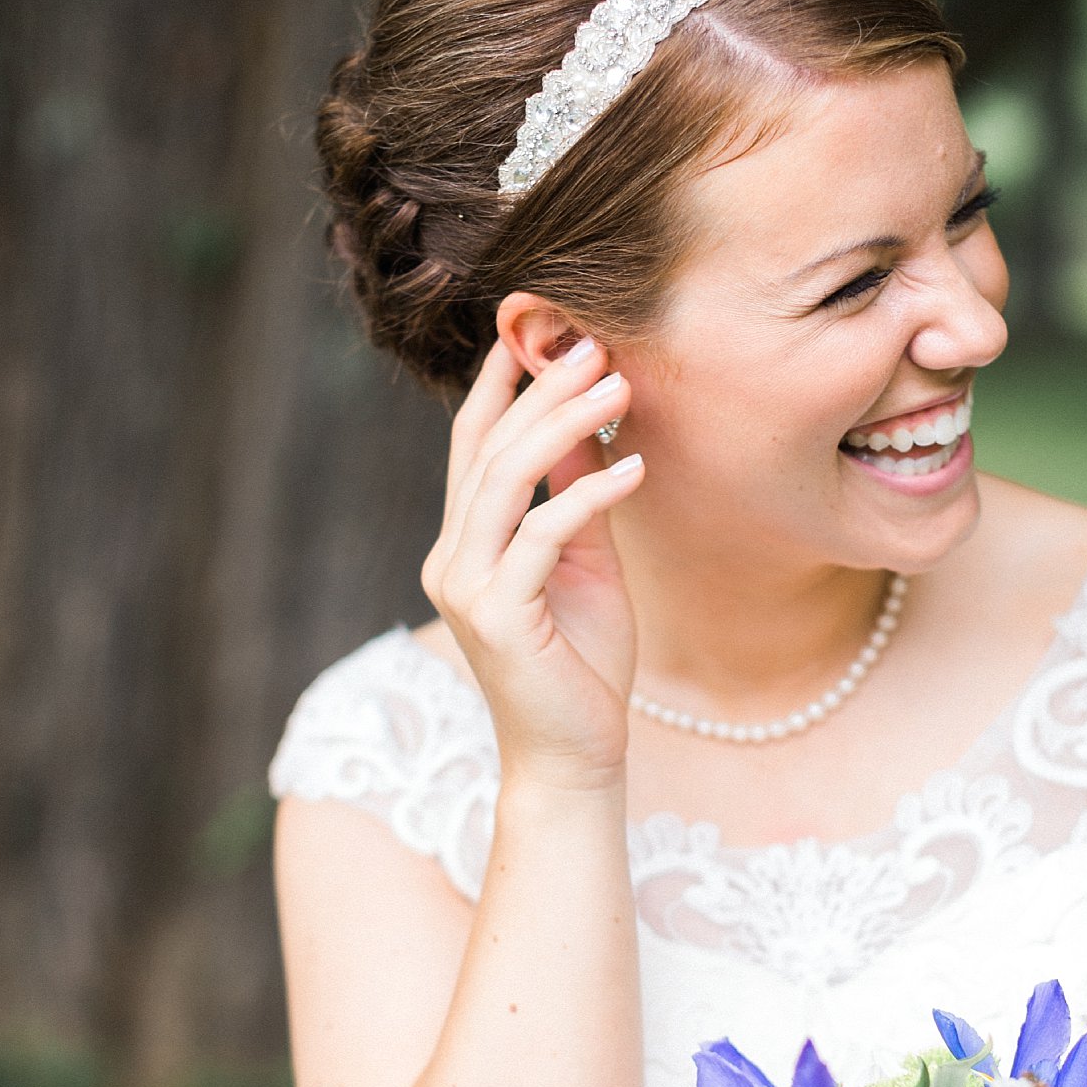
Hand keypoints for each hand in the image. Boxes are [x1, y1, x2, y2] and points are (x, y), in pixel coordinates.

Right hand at [420, 335, 643, 788]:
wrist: (575, 757)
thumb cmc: (582, 666)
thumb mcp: (586, 565)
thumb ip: (576, 499)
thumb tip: (588, 425)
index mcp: (463, 545)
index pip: (472, 446)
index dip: (500, 385)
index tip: (537, 329)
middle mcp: (451, 559)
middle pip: (487, 450)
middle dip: (540, 390)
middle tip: (595, 343)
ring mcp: (466, 588)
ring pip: (504, 481)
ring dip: (564, 425)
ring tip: (617, 384)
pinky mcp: (496, 617)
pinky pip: (541, 535)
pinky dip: (587, 495)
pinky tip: (635, 467)